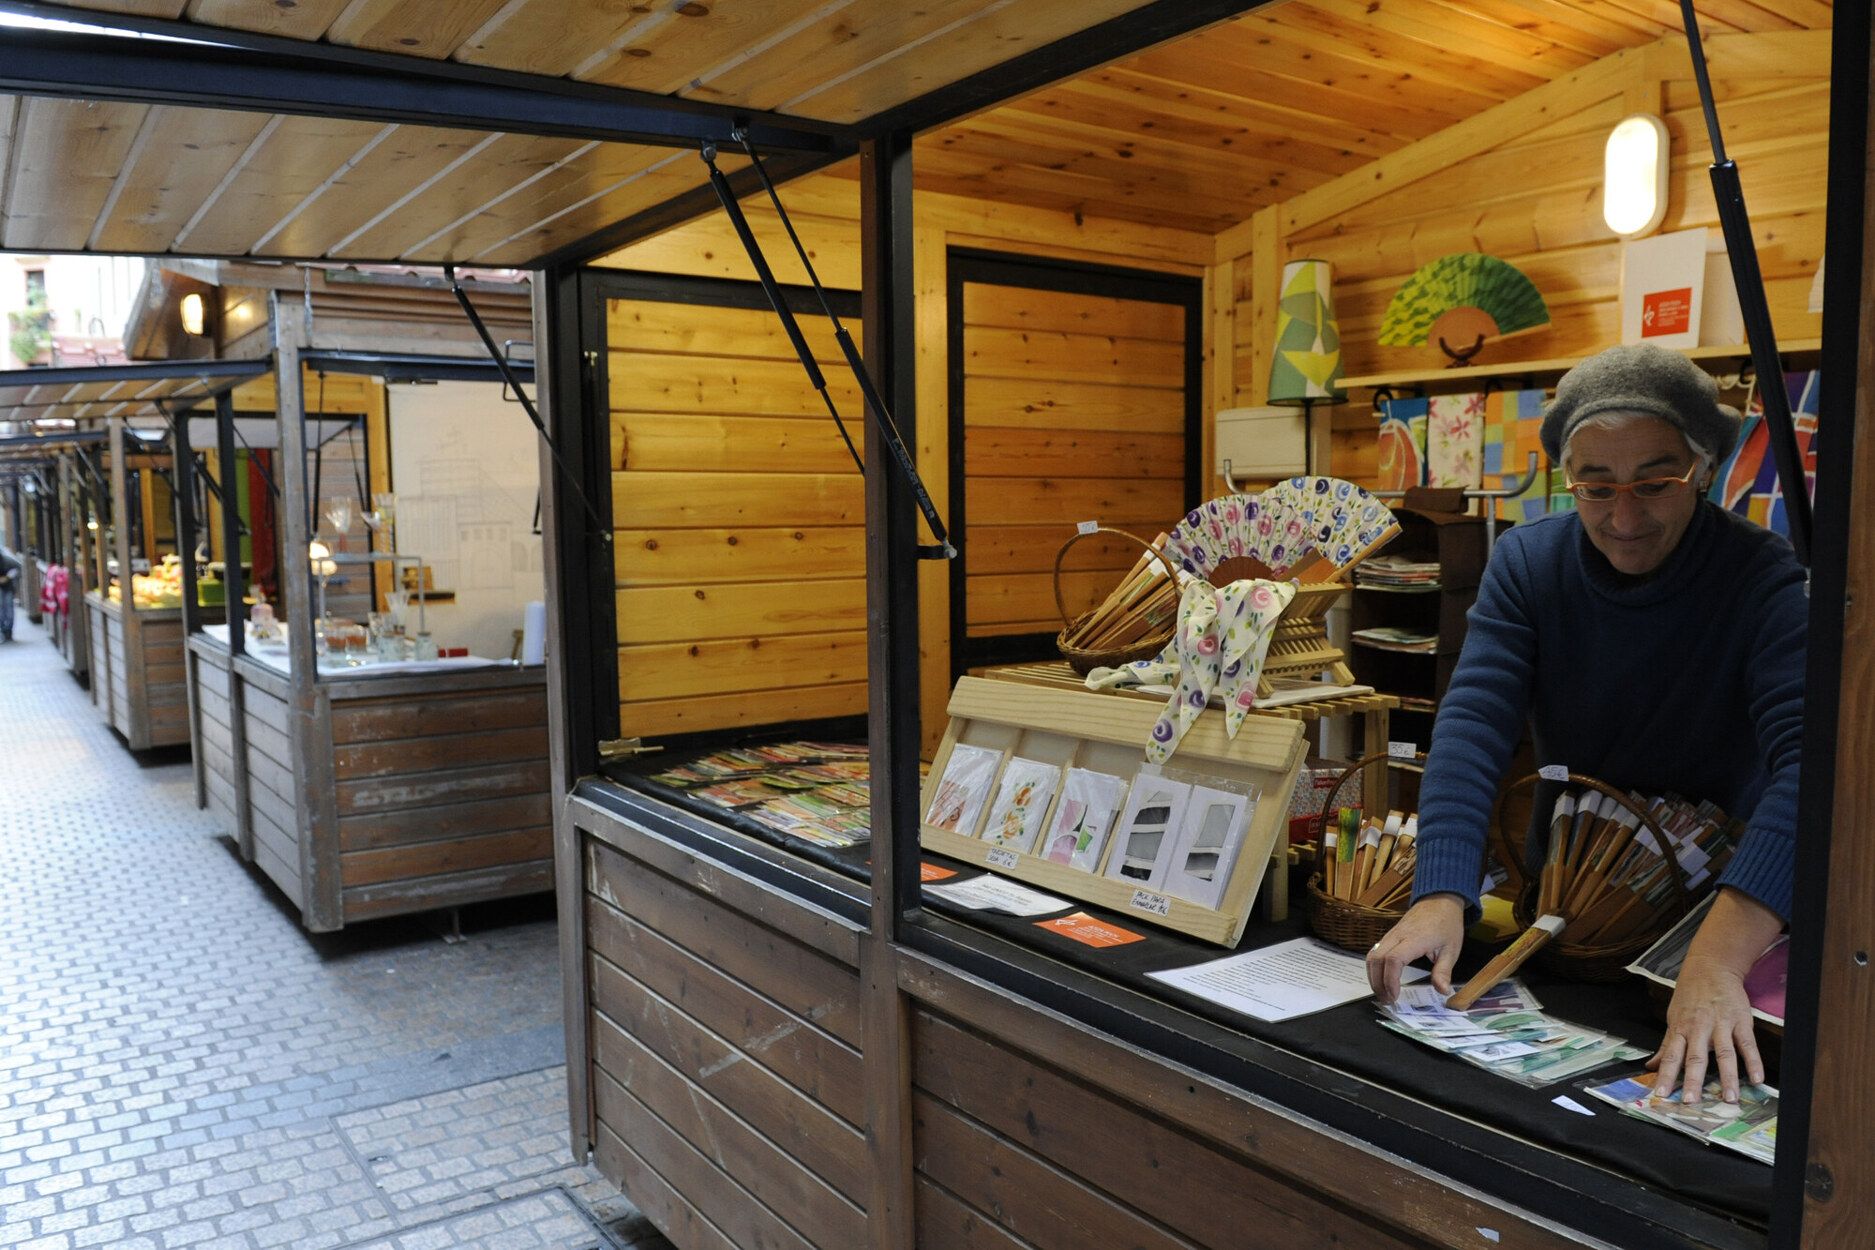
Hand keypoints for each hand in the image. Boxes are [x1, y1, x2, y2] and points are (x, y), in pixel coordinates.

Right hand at [1367, 894, 1465, 1001]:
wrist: (1439, 900)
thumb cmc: (1447, 924)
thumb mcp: (1452, 949)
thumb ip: (1444, 971)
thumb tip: (1442, 991)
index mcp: (1414, 939)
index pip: (1393, 959)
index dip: (1390, 979)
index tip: (1395, 996)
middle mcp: (1397, 936)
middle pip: (1376, 959)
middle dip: (1377, 983)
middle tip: (1388, 1000)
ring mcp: (1390, 935)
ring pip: (1371, 956)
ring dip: (1373, 977)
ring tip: (1383, 993)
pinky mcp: (1388, 936)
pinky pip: (1374, 952)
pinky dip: (1374, 968)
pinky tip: (1382, 980)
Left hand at [1647, 956, 1760, 1104]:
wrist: (1710, 967)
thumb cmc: (1689, 996)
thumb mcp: (1673, 1018)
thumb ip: (1665, 1045)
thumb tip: (1651, 1066)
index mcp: (1680, 1029)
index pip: (1670, 1056)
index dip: (1665, 1075)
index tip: (1660, 1094)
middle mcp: (1699, 1028)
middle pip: (1695, 1058)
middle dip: (1693, 1080)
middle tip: (1691, 1102)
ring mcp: (1721, 1025)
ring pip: (1724, 1054)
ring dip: (1727, 1078)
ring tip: (1730, 1099)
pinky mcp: (1740, 1021)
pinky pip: (1748, 1045)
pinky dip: (1754, 1062)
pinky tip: (1757, 1079)